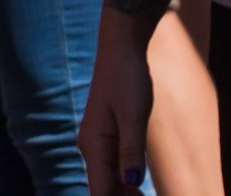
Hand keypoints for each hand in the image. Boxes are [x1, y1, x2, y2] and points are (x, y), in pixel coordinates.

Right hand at [79, 13, 153, 193]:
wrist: (121, 49)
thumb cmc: (128, 78)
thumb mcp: (134, 114)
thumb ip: (132, 151)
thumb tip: (130, 184)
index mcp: (93, 144)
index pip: (100, 190)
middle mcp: (91, 147)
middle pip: (103, 189)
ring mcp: (98, 143)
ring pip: (107, 181)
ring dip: (124, 195)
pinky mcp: (107, 137)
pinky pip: (112, 169)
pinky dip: (125, 183)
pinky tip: (139, 191)